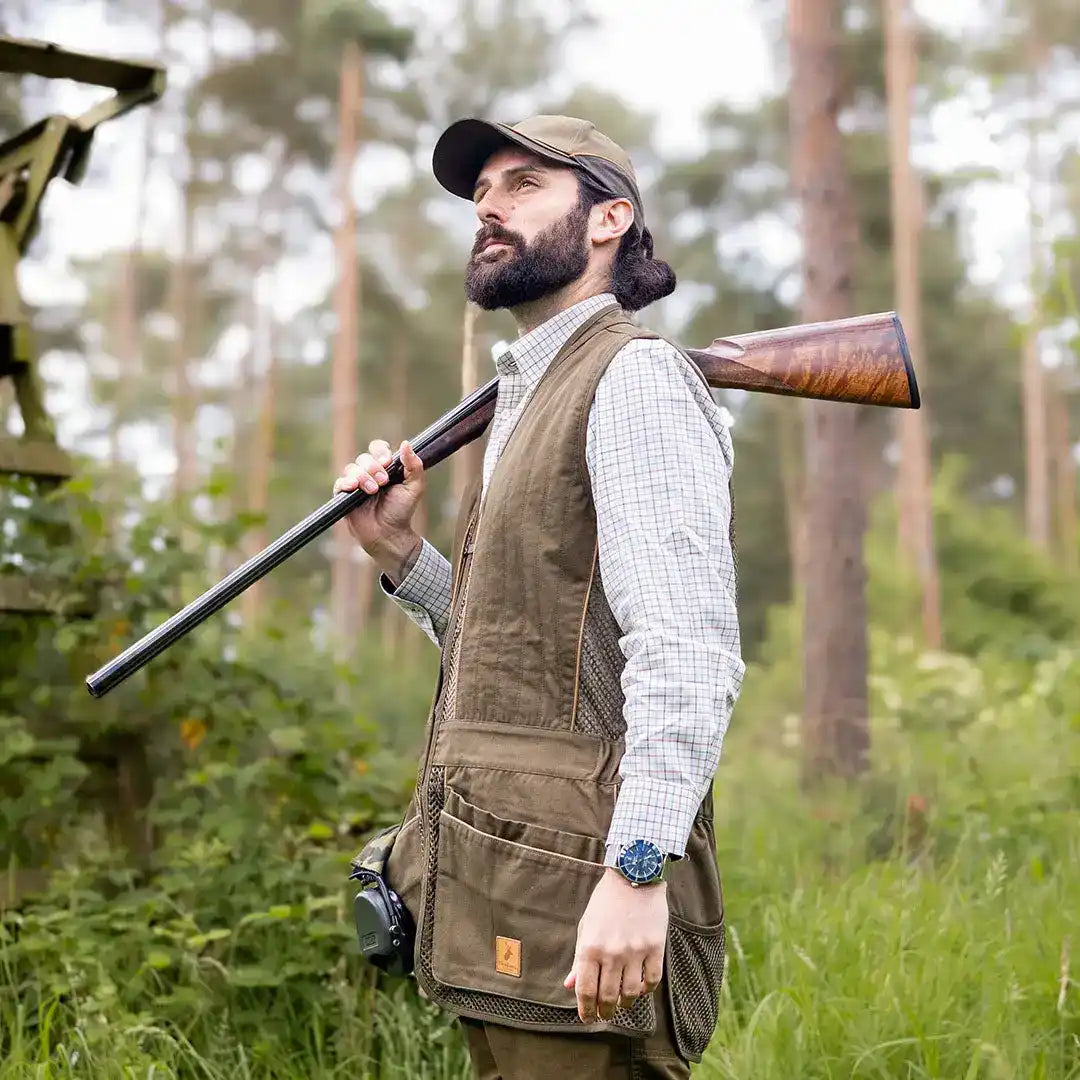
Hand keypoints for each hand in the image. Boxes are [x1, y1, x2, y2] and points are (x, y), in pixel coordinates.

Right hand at [333, 439, 425, 583]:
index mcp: (385, 468)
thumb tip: (406, 443)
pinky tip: (353, 487)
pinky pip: (340, 483)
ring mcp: (356, 484)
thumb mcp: (415, 487)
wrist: (389, 534)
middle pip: (364, 458)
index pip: (378, 449)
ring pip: (352, 468)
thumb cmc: (402, 511)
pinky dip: (346, 483)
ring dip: (363, 477)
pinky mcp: (345, 496)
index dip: (381, 452)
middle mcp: (369, 474)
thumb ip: (414, 465)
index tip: (388, 461)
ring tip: (373, 491)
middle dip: (374, 467)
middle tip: (383, 482)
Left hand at [563, 868, 667, 1023]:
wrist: (634, 876)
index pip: (586, 990)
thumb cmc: (606, 901)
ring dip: (625, 1003)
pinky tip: (641, 988)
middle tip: (605, 1014)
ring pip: (631, 993)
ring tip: (622, 1002)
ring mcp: (635, 951)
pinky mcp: (655, 947)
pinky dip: (647, 990)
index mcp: (590, 947)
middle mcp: (612, 952)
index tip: (587, 1018)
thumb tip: (570, 985)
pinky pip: (653, 980)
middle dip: (605, 1011)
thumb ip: (579, 958)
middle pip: (608, 996)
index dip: (586, 1010)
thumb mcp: (586, 926)